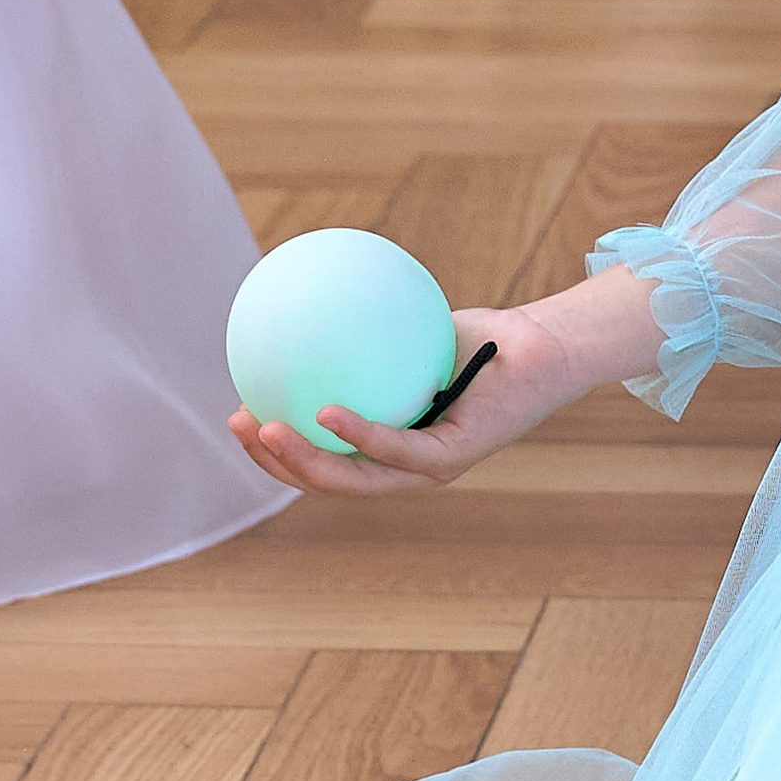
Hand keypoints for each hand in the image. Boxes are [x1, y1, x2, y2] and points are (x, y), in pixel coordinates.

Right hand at [229, 276, 651, 496]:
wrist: (542, 344)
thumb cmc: (479, 338)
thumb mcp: (407, 329)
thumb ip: (361, 328)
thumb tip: (302, 298)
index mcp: (391, 448)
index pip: (323, 463)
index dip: (275, 451)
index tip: (237, 414)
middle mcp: (408, 468)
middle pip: (328, 482)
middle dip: (275, 463)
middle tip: (239, 425)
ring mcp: (432, 468)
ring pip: (356, 480)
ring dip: (304, 460)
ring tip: (265, 429)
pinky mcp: (456, 456)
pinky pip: (399, 450)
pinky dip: (359, 435)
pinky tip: (324, 413)